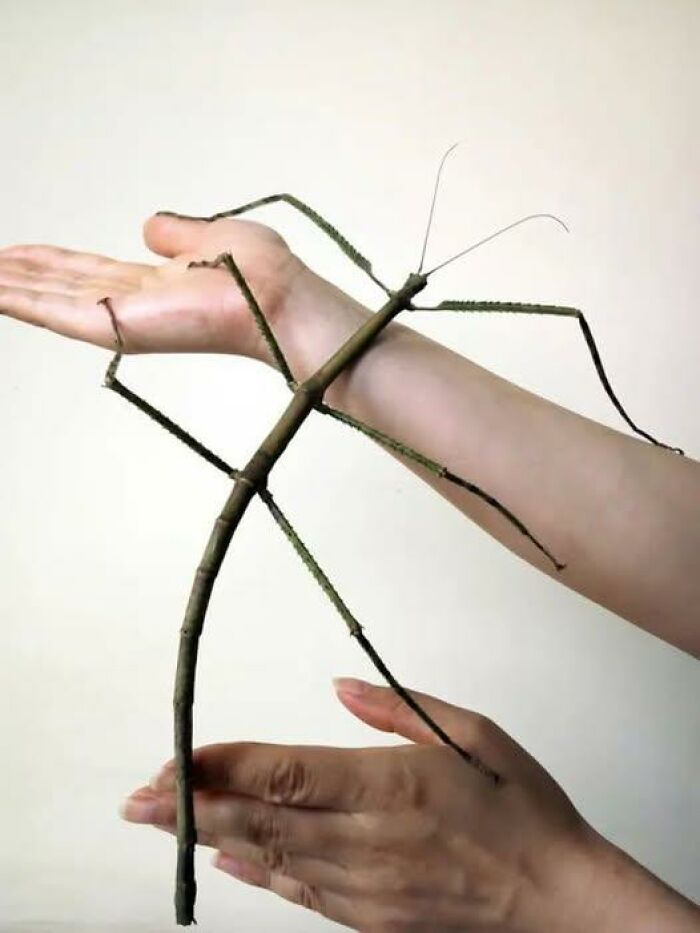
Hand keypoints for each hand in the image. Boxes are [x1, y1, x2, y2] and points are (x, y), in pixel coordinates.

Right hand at [0, 212, 353, 366]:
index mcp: (150, 284)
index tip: (14, 252)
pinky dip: (15, 301)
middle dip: (15, 274)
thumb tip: (149, 226)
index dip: (48, 261)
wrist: (275, 296)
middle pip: (57, 286)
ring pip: (45, 301)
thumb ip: (175, 232)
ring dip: (6, 288)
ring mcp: (120, 318)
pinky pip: (52, 313)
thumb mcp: (209, 237)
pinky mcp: (115, 327)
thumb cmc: (259, 274)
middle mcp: (129, 304)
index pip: (84, 271)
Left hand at [121, 680, 611, 931]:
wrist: (561, 902)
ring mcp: (366, 888)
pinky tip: (225, 861)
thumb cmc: (522, 810)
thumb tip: (339, 688)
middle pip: (260, 819)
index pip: (286, 771)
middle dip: (190, 806)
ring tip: (161, 823)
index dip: (223, 765)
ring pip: (269, 857)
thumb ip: (398, 707)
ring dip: (209, 838)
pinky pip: (298, 894)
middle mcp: (368, 840)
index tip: (178, 755)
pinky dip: (256, 874)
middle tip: (137, 798)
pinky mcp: (371, 920)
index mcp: (392, 785)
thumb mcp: (474, 733)